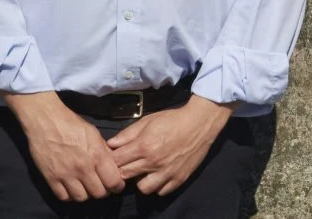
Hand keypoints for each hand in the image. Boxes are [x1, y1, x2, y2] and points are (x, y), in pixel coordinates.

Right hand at [0, 91, 125, 201]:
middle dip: (103, 191)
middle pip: (99, 193)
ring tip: (87, 187)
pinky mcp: (51, 178)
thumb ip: (104, 152)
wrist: (46, 121)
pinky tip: (72, 188)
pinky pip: (63, 197)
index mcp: (97, 155)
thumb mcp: (95, 134)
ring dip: (87, 194)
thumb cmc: (72, 124)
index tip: (116, 185)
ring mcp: (66, 174)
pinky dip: (70, 196)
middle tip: (102, 186)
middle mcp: (83, 167)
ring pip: (82, 198)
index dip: (117, 186)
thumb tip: (113, 166)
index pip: (113, 181)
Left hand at [106, 95, 235, 195]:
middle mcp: (154, 162)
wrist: (200, 122)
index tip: (114, 158)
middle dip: (122, 170)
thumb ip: (128, 134)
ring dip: (140, 181)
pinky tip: (159, 175)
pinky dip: (158, 185)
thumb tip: (111, 144)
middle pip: (126, 175)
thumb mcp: (148, 121)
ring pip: (143, 188)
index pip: (117, 161)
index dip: (112, 160)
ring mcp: (167, 172)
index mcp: (144, 146)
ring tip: (144, 171)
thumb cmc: (173, 119)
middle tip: (127, 164)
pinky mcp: (179, 178)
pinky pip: (162, 191)